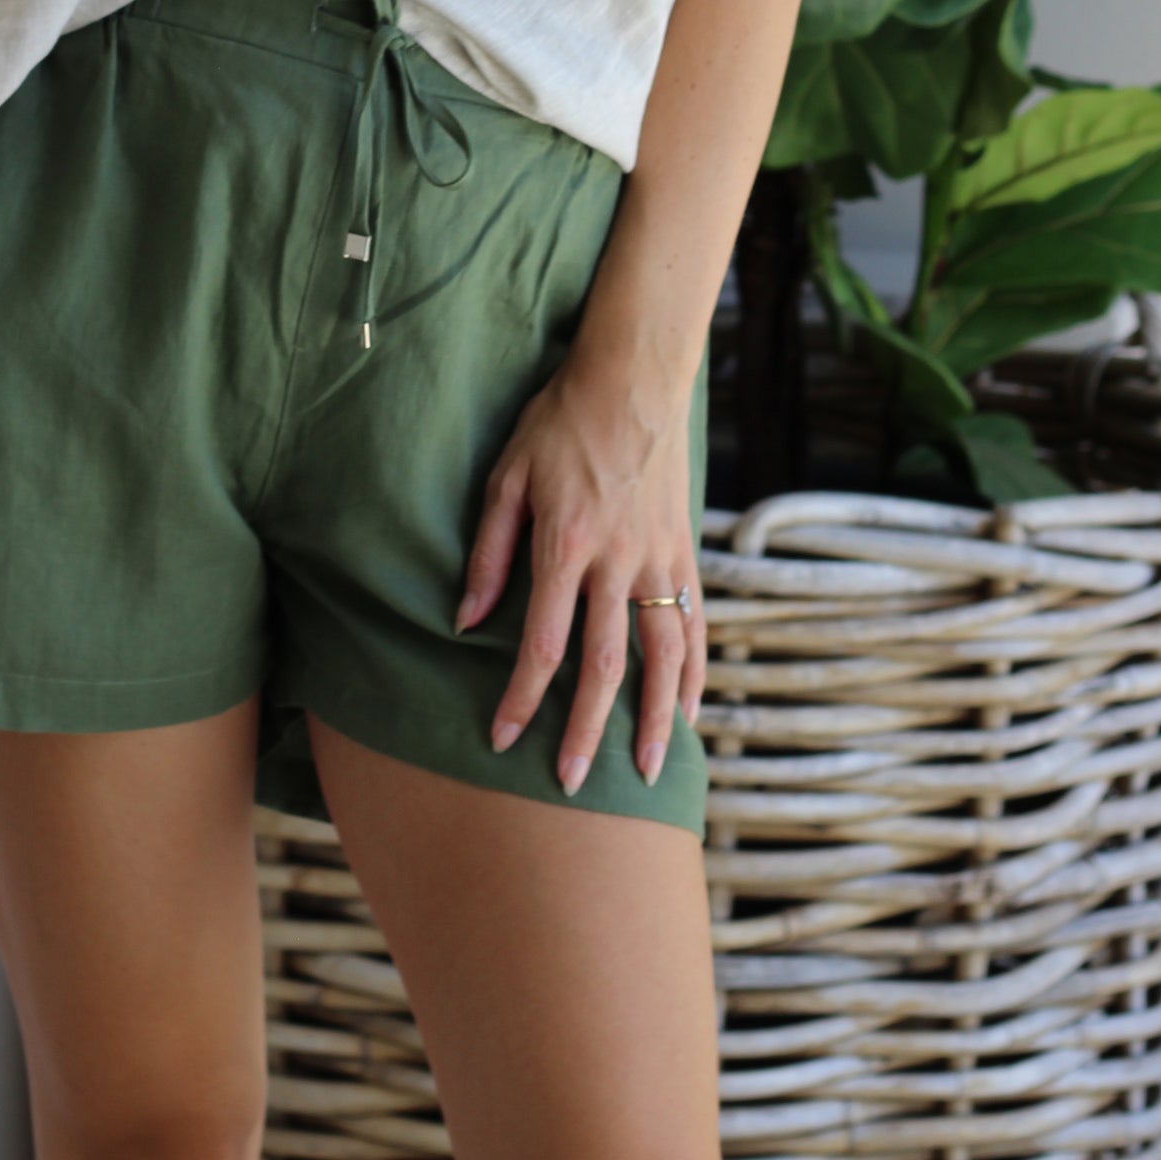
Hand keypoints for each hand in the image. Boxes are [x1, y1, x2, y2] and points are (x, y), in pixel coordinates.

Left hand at [455, 348, 703, 794]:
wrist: (632, 376)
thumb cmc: (559, 421)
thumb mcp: (506, 475)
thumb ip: (489, 551)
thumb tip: (466, 619)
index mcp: (564, 546)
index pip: (540, 644)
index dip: (521, 698)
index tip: (504, 739)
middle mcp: (616, 563)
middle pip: (603, 667)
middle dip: (586, 731)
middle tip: (572, 784)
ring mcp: (658, 560)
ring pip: (661, 657)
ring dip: (651, 719)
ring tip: (644, 769)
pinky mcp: (684, 552)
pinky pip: (694, 625)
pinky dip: (693, 674)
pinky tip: (686, 713)